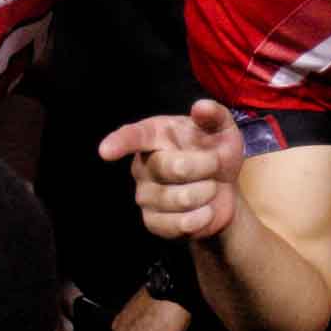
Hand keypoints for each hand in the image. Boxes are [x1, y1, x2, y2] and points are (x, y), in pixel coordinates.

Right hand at [97, 99, 245, 240]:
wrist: (224, 191)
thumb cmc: (216, 153)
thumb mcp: (223, 129)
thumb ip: (214, 115)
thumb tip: (200, 107)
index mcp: (155, 135)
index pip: (133, 137)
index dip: (119, 143)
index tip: (106, 151)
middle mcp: (143, 165)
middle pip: (172, 167)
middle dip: (206, 166)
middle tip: (215, 164)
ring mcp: (145, 195)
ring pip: (181, 198)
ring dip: (207, 192)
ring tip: (209, 187)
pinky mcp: (153, 222)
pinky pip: (181, 223)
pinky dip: (203, 216)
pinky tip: (204, 209)